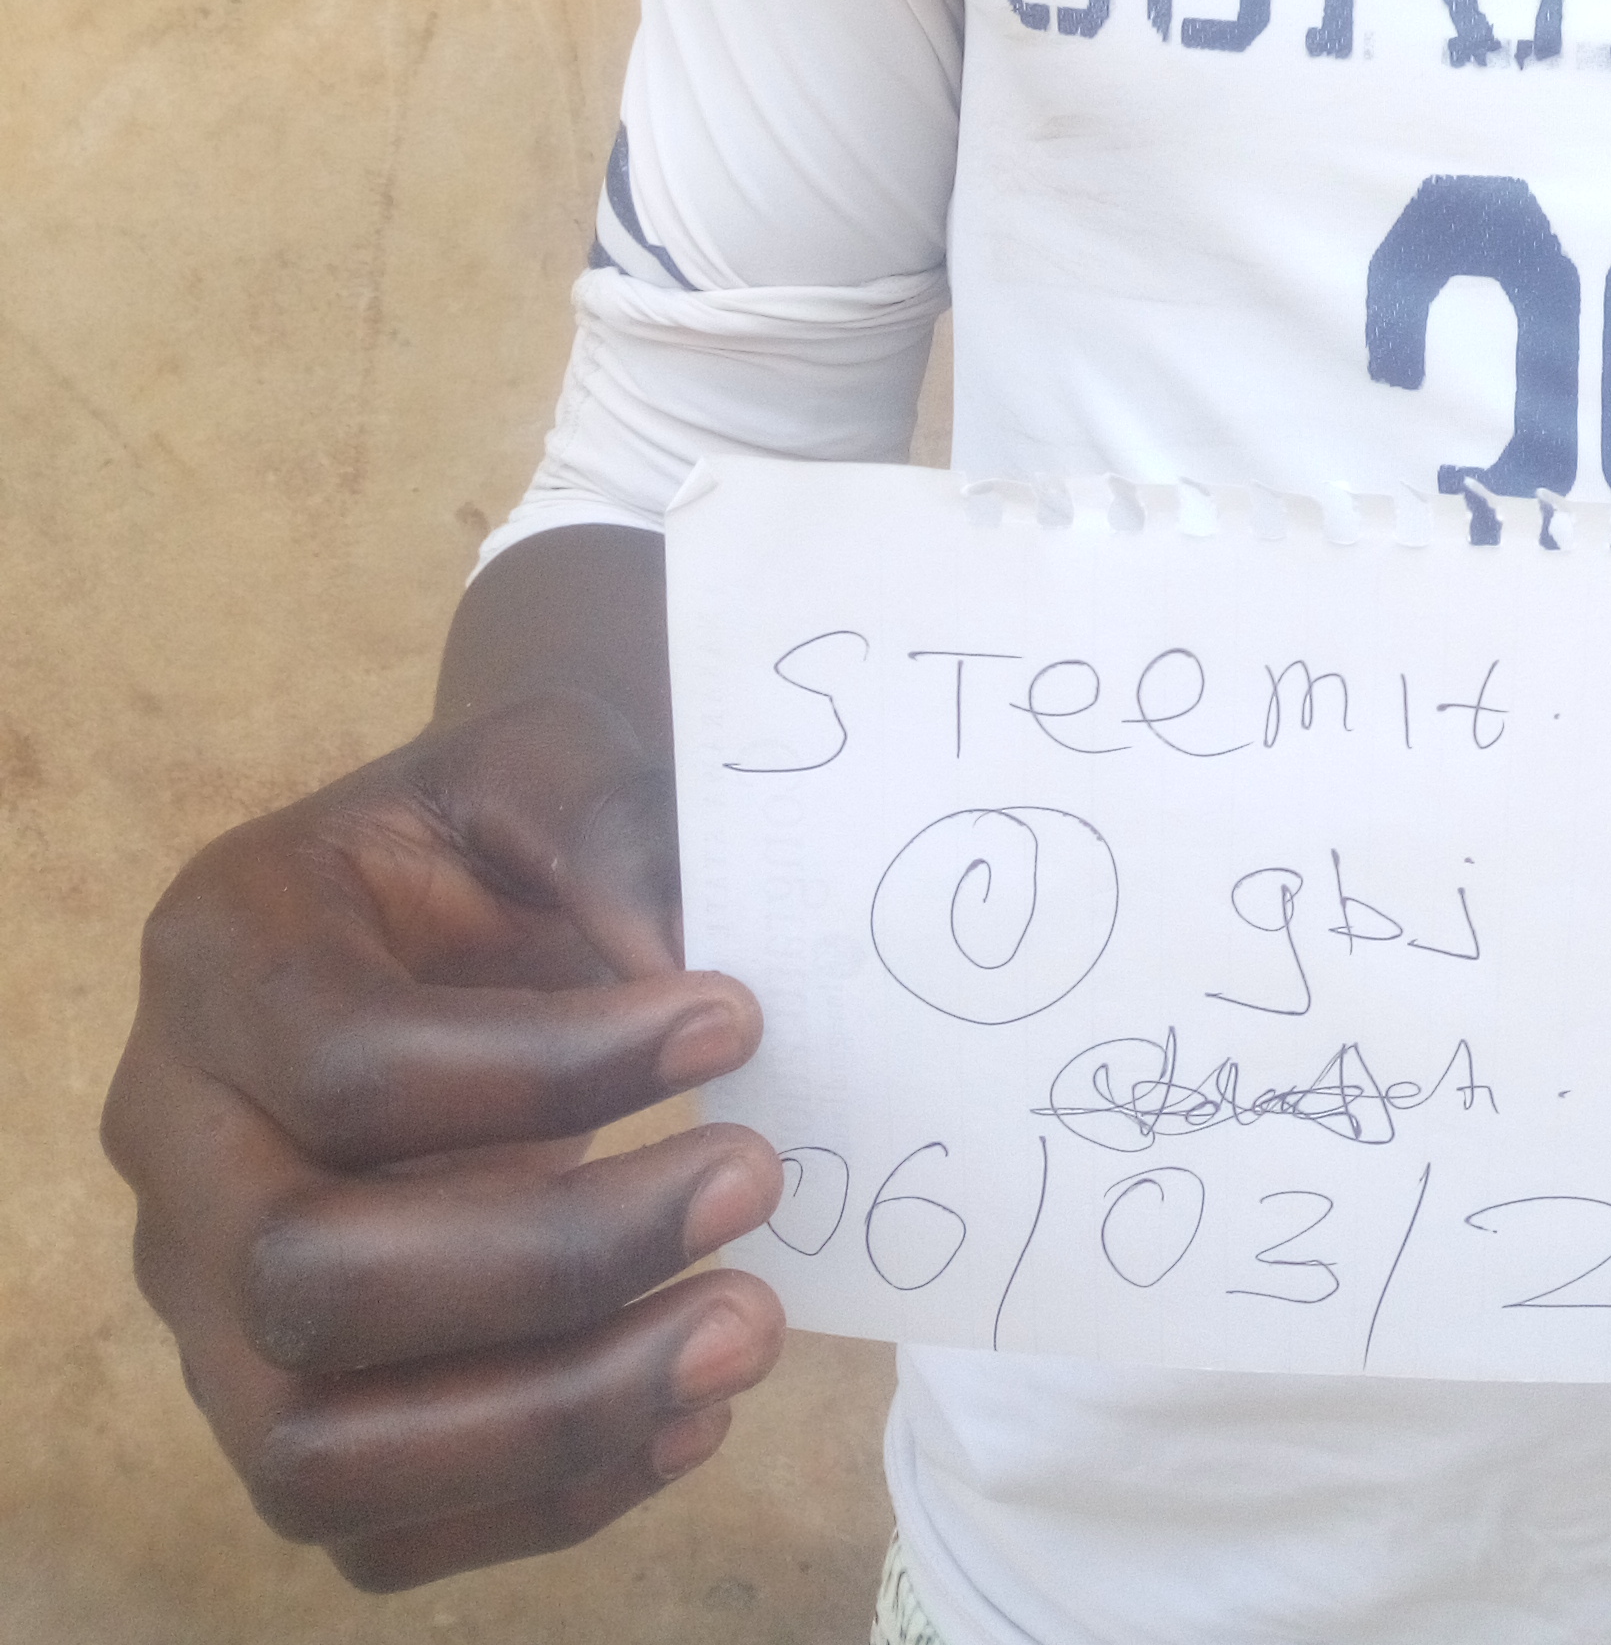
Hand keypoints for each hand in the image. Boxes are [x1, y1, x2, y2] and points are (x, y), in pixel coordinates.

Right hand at [103, 689, 785, 1587]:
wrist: (456, 903)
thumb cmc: (498, 834)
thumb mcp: (548, 759)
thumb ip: (608, 827)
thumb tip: (672, 968)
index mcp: (221, 955)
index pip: (348, 1060)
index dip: (550, 1065)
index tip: (738, 1018)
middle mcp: (175, 1141)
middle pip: (302, 1278)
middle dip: (552, 1262)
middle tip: (759, 1181)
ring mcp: (203, 1302)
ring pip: (313, 1453)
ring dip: (551, 1419)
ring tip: (745, 1329)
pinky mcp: (278, 1408)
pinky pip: (377, 1528)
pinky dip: (545, 1500)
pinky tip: (694, 1412)